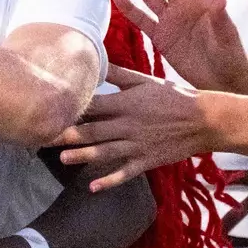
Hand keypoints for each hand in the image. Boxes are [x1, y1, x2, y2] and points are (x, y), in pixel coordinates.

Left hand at [56, 65, 220, 190]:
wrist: (203, 120)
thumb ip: (119, 74)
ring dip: (83, 156)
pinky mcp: (147, 160)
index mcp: (127, 103)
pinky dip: (110, 181)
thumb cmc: (172, 97)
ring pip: (105, 152)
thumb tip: (97, 60)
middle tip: (44, 138)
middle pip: (94, 130)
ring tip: (63, 159)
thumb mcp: (145, 80)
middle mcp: (129, 124)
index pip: (94, 105)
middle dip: (69, 135)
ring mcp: (137, 145)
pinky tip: (93, 187)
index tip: (51, 109)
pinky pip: (126, 172)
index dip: (72, 109)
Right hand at [114, 0, 247, 92]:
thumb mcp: (228, 38)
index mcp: (202, 0)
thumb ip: (222, 20)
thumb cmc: (231, 55)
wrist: (223, 79)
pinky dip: (130, 9)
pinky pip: (142, 21)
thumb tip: (221, 0)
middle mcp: (183, 6)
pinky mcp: (161, 37)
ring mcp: (170, 21)